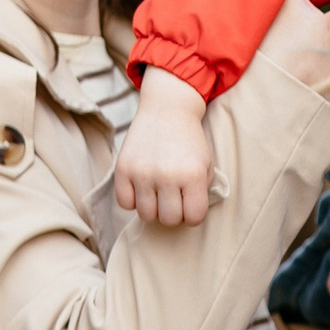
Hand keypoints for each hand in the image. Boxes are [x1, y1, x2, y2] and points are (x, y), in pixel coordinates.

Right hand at [114, 68, 211, 224]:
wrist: (167, 109)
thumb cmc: (189, 141)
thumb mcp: (206, 164)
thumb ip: (202, 192)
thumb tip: (189, 216)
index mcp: (193, 174)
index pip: (194, 218)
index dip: (193, 213)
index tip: (190, 202)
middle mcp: (167, 175)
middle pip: (168, 220)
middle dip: (172, 211)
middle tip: (173, 196)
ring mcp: (143, 173)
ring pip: (146, 215)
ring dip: (153, 206)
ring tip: (157, 190)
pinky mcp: (122, 169)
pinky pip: (124, 203)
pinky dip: (132, 199)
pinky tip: (141, 186)